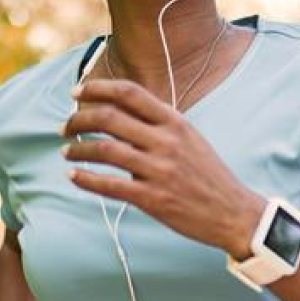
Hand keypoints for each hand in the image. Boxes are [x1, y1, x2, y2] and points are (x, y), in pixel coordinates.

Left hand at [62, 79, 264, 257]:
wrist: (234, 211)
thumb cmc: (208, 174)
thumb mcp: (190, 138)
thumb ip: (159, 123)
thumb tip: (120, 110)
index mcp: (175, 122)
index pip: (130, 93)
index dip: (98, 88)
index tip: (77, 93)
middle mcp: (166, 141)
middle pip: (110, 117)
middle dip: (79, 119)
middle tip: (65, 126)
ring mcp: (159, 170)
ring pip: (105, 150)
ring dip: (78, 149)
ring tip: (66, 152)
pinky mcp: (153, 199)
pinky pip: (110, 185)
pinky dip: (86, 179)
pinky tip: (73, 175)